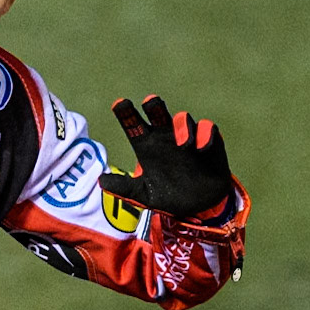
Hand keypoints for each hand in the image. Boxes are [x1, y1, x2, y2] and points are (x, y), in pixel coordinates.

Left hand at [98, 95, 231, 219]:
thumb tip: (101, 182)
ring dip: (182, 126)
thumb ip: (125, 188)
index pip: (134, 125)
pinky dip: (204, 133)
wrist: (200, 207)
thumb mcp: (145, 195)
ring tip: (183, 144)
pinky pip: (207, 128)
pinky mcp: (209, 141)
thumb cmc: (169, 196)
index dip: (126, 114)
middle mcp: (165, 136)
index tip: (120, 104)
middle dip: (154, 106)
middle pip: (157, 112)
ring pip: (182, 119)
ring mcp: (187, 137)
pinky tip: (201, 147)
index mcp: (147, 146)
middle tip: (150, 103)